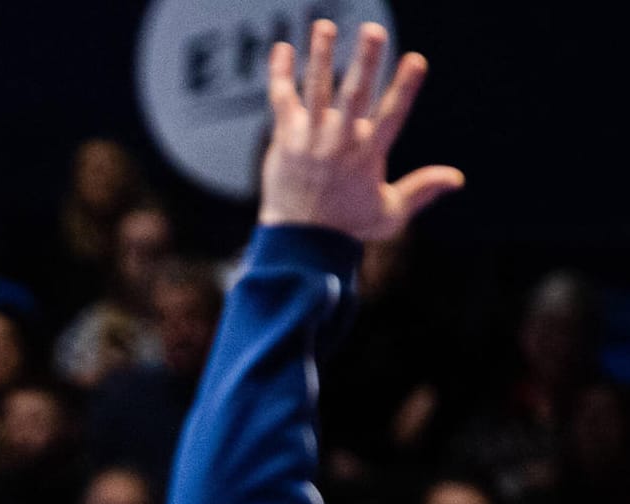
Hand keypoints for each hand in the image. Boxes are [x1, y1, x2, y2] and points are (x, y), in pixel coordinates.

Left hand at [259, 20, 463, 240]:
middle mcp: (340, 142)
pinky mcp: (285, 139)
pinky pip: (282, 100)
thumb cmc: (347, 228)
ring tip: (323, 25)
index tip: (416, 59)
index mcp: (369, 155)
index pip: (392, 114)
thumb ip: (422, 190)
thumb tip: (457, 177)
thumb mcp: (390, 213)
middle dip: (364, 61)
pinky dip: (280, 75)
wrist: (298, 242)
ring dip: (320, 56)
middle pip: (354, 94)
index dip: (405, 87)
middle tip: (372, 30)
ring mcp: (310, 138)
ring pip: (316, 90)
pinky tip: (282, 48)